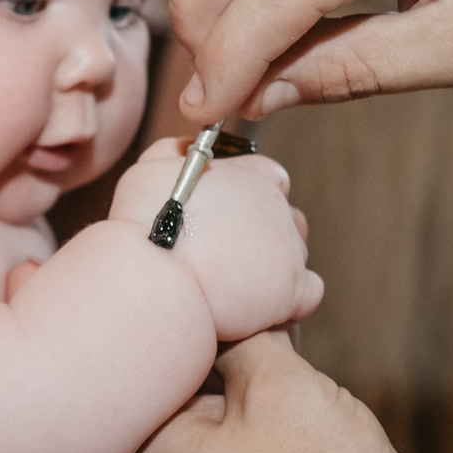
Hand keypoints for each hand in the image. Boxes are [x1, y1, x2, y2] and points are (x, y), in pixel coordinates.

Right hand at [110, 138, 321, 339]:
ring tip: (234, 283)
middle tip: (223, 252)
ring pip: (294, 255)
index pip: (272, 176)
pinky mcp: (294, 291)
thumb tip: (185, 146)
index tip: (228, 212)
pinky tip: (257, 306)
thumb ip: (174, 153)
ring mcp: (290, 248)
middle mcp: (278, 207)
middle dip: (260, 233)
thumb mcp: (150, 170)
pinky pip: (307, 293)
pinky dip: (287, 301)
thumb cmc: (145, 223)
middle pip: (282, 218)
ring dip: (271, 267)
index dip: (252, 194)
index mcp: (252, 175)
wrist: (154, 279)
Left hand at [114, 331, 430, 452]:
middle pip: (183, 400)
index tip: (256, 315)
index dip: (213, 324)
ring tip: (307, 436)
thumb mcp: (284, 388)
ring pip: (213, 441)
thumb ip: (245, 336)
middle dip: (237, 378)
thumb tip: (234, 311)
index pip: (155, 357)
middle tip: (289, 376)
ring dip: (257, 423)